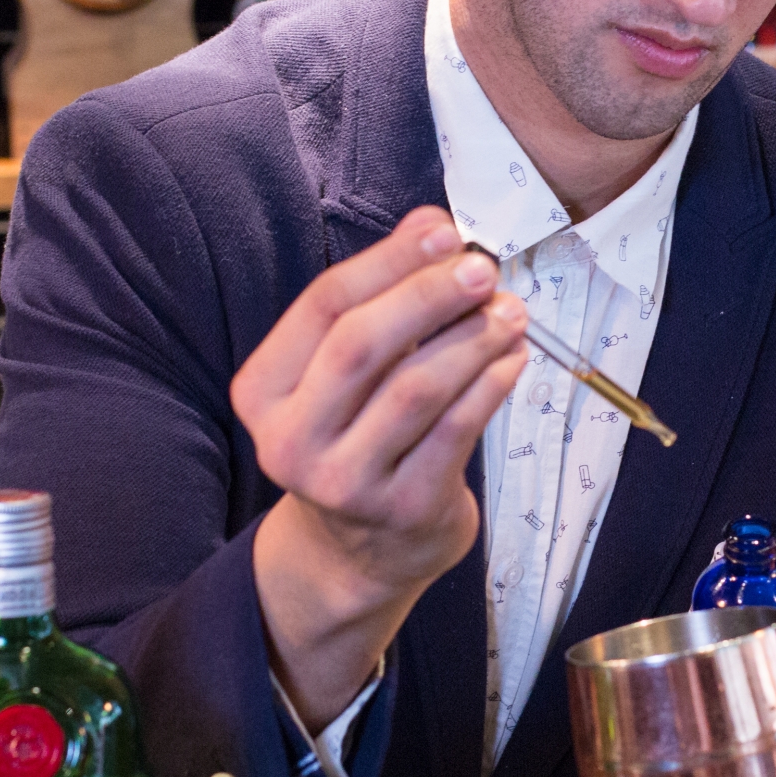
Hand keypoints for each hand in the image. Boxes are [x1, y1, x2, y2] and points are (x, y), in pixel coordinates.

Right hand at [237, 205, 529, 725]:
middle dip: (429, 295)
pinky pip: (456, 431)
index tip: (444, 231)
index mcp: (263, 392)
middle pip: (362, 345)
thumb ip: (380, 300)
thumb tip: (434, 225)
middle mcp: (291, 440)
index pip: (324, 307)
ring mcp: (345, 481)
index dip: (388, 261)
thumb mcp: (342, 375)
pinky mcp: (403, 507)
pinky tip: (512, 358)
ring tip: (510, 311)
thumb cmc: (357, 436)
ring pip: (416, 389)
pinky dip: (491, 384)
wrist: (360, 552)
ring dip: (472, 339)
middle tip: (482, 269)